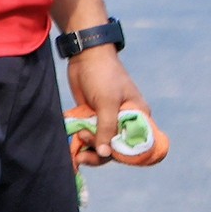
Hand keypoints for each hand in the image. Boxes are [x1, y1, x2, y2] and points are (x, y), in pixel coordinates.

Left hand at [64, 46, 148, 169]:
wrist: (86, 56)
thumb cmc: (104, 76)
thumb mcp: (107, 102)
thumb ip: (106, 129)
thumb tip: (104, 154)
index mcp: (137, 116)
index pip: (137, 145)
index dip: (124, 155)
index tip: (106, 155)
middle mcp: (124, 121)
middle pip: (116, 148)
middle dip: (100, 152)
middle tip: (84, 144)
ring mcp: (108, 120)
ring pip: (101, 144)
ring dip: (88, 147)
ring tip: (78, 137)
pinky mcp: (93, 117)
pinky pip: (90, 136)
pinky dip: (81, 140)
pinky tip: (73, 140)